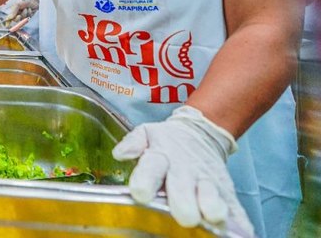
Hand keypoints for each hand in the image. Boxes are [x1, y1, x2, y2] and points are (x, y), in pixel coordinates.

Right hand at [4, 0, 39, 23]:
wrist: (34, 1)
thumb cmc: (25, 2)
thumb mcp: (18, 5)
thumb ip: (14, 11)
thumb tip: (9, 18)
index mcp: (14, 12)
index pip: (9, 18)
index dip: (8, 22)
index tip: (8, 24)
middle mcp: (18, 15)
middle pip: (16, 20)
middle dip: (17, 18)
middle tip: (19, 16)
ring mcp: (23, 17)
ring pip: (22, 19)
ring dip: (25, 13)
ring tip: (26, 8)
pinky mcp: (28, 18)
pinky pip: (28, 18)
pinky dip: (29, 13)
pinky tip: (30, 9)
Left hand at [112, 106, 253, 234]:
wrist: (198, 134)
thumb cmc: (165, 143)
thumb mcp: (146, 134)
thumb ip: (133, 143)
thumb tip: (120, 153)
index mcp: (161, 157)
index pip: (151, 167)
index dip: (146, 180)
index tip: (141, 193)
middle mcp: (184, 171)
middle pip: (183, 189)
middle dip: (183, 202)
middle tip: (184, 215)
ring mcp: (207, 182)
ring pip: (211, 196)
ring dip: (212, 206)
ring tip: (213, 216)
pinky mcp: (225, 192)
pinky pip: (234, 208)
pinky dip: (239, 221)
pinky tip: (242, 232)